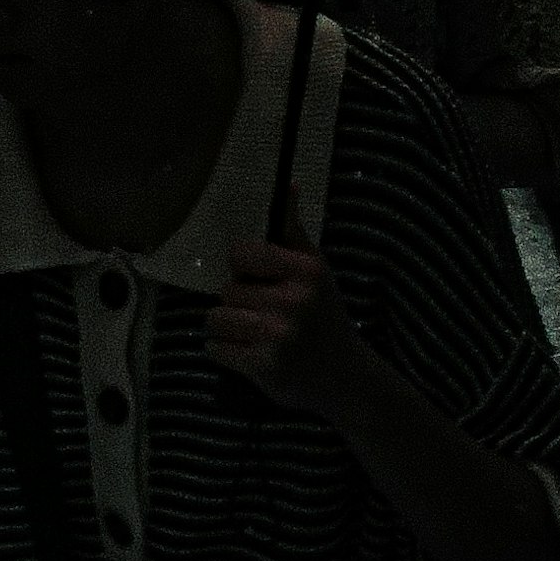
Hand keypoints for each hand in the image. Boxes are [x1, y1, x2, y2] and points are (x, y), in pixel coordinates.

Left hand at [207, 238, 375, 421]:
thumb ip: (294, 231)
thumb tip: (289, 183)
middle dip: (238, 303)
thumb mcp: (316, 270)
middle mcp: (292, 300)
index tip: (256, 279)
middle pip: (227, 290)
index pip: (241, 254)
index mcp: (305, 271)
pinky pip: (216, 348)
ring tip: (251, 334)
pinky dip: (224, 352)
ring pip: (215, 318)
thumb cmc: (323, 316)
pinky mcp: (263, 365)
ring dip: (226, 328)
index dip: (242, 267)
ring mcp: (277, 334)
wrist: (344, 377)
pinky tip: (248, 353)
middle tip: (263, 315)